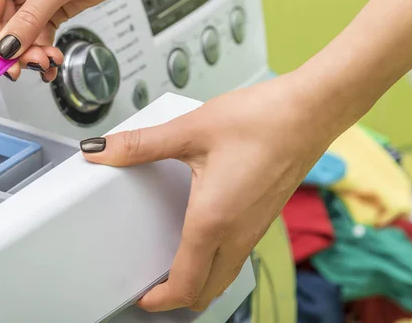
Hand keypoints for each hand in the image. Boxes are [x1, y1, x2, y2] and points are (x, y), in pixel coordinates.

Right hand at [0, 0, 182, 81]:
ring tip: (48, 61)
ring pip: (20, 36)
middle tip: (34, 64)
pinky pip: (39, 36)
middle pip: (2, 27)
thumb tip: (7, 47)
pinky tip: (52, 62)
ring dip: (32, 54)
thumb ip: (31, 18)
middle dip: (16, 50)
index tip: (1, 64)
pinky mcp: (52, 7)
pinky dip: (44, 51)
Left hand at [80, 73, 341, 311]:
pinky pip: (237, 255)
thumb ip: (140, 145)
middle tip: (153, 289)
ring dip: (198, 282)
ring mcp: (256, 228)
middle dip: (178, 298)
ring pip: (224, 275)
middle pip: (207, 290)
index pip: (186, 283)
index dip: (161, 300)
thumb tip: (100, 149)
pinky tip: (204, 236)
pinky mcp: (265, 216)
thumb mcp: (190, 131)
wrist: (311, 111)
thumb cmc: (260, 120)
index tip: (143, 300)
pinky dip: (216, 263)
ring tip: (173, 268)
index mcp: (214, 220)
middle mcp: (238, 233)